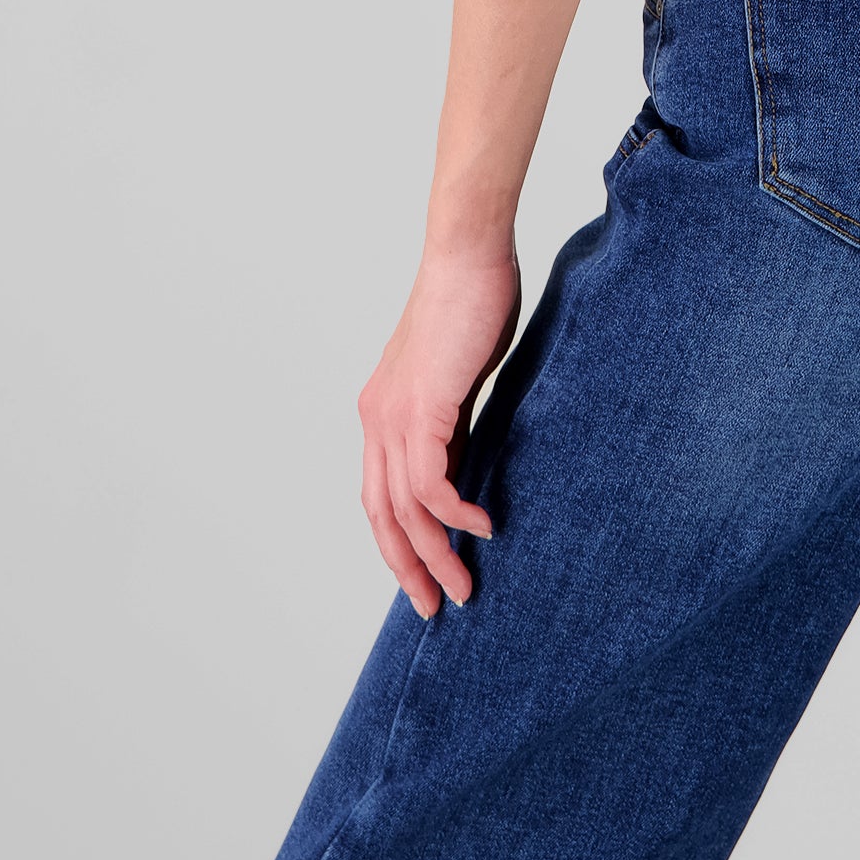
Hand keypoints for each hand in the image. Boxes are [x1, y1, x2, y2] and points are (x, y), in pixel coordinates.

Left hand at [358, 240, 520, 616]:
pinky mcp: (422, 408)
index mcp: (382, 411)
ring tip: (466, 585)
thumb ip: (456, 419)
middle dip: (407, 567)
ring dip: (434, 554)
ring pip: (404, 509)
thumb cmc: (473, 301)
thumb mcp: (460, 376)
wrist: (468, 253)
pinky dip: (455, 514)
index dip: (400, 542)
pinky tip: (483, 528)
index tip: (427, 576)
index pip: (381, 495)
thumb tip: (471, 461)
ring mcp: (394, 414)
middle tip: (437, 606)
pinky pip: (431, 483)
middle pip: (381, 515)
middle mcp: (377, 418)